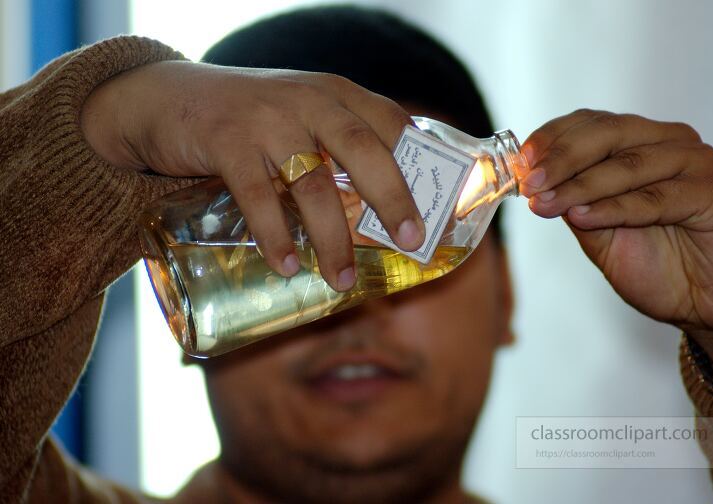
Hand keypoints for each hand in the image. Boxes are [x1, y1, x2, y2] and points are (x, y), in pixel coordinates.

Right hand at [80, 61, 424, 290]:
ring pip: (313, 184)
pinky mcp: (226, 141)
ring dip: (332, 238)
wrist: (167, 97)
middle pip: (364, 150)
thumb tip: (380, 212)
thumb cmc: (247, 118)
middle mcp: (308, 100)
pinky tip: (287, 266)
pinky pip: (258, 196)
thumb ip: (334, 148)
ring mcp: (267, 120)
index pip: (392, 124)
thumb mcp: (299, 115)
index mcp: (335, 94)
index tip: (438, 208)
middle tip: (412, 241)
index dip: (420, 166)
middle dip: (393, 199)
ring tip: (341, 280)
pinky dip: (275, 236)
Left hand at [520, 109, 712, 381]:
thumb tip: (533, 183)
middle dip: (561, 159)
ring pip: (628, 165)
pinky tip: (584, 217)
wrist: (709, 304)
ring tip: (546, 204)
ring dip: (581, 185)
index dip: (551, 140)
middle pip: (607, 135)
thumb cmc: (657, 265)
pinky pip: (656, 197)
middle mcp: (668, 143)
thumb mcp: (599, 234)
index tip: (520, 162)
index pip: (588, 124)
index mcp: (639, 142)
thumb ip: (573, 204)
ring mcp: (694, 163)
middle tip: (529, 182)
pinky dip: (615, 207)